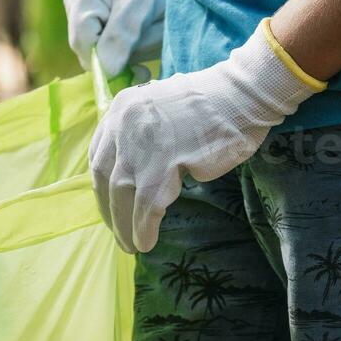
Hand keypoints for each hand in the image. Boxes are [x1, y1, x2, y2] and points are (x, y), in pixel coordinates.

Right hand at [64, 0, 188, 78]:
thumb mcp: (144, 4)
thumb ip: (122, 35)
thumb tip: (106, 71)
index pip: (83, 42)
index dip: (108, 56)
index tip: (141, 55)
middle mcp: (75, 6)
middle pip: (90, 52)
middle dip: (124, 53)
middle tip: (154, 34)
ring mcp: (85, 18)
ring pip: (103, 57)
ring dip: (134, 51)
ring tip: (154, 29)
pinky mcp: (99, 30)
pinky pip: (112, 55)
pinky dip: (135, 51)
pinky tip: (149, 36)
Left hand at [89, 21, 323, 253]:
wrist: (241, 95)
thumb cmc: (210, 104)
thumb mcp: (161, 108)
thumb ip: (141, 131)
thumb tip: (133, 169)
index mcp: (121, 109)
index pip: (98, 155)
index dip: (101, 185)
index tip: (108, 204)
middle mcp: (123, 126)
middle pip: (104, 179)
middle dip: (109, 211)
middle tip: (118, 232)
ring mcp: (142, 146)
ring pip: (122, 196)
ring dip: (123, 226)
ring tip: (131, 245)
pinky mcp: (165, 165)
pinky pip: (147, 206)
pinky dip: (144, 228)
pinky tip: (146, 242)